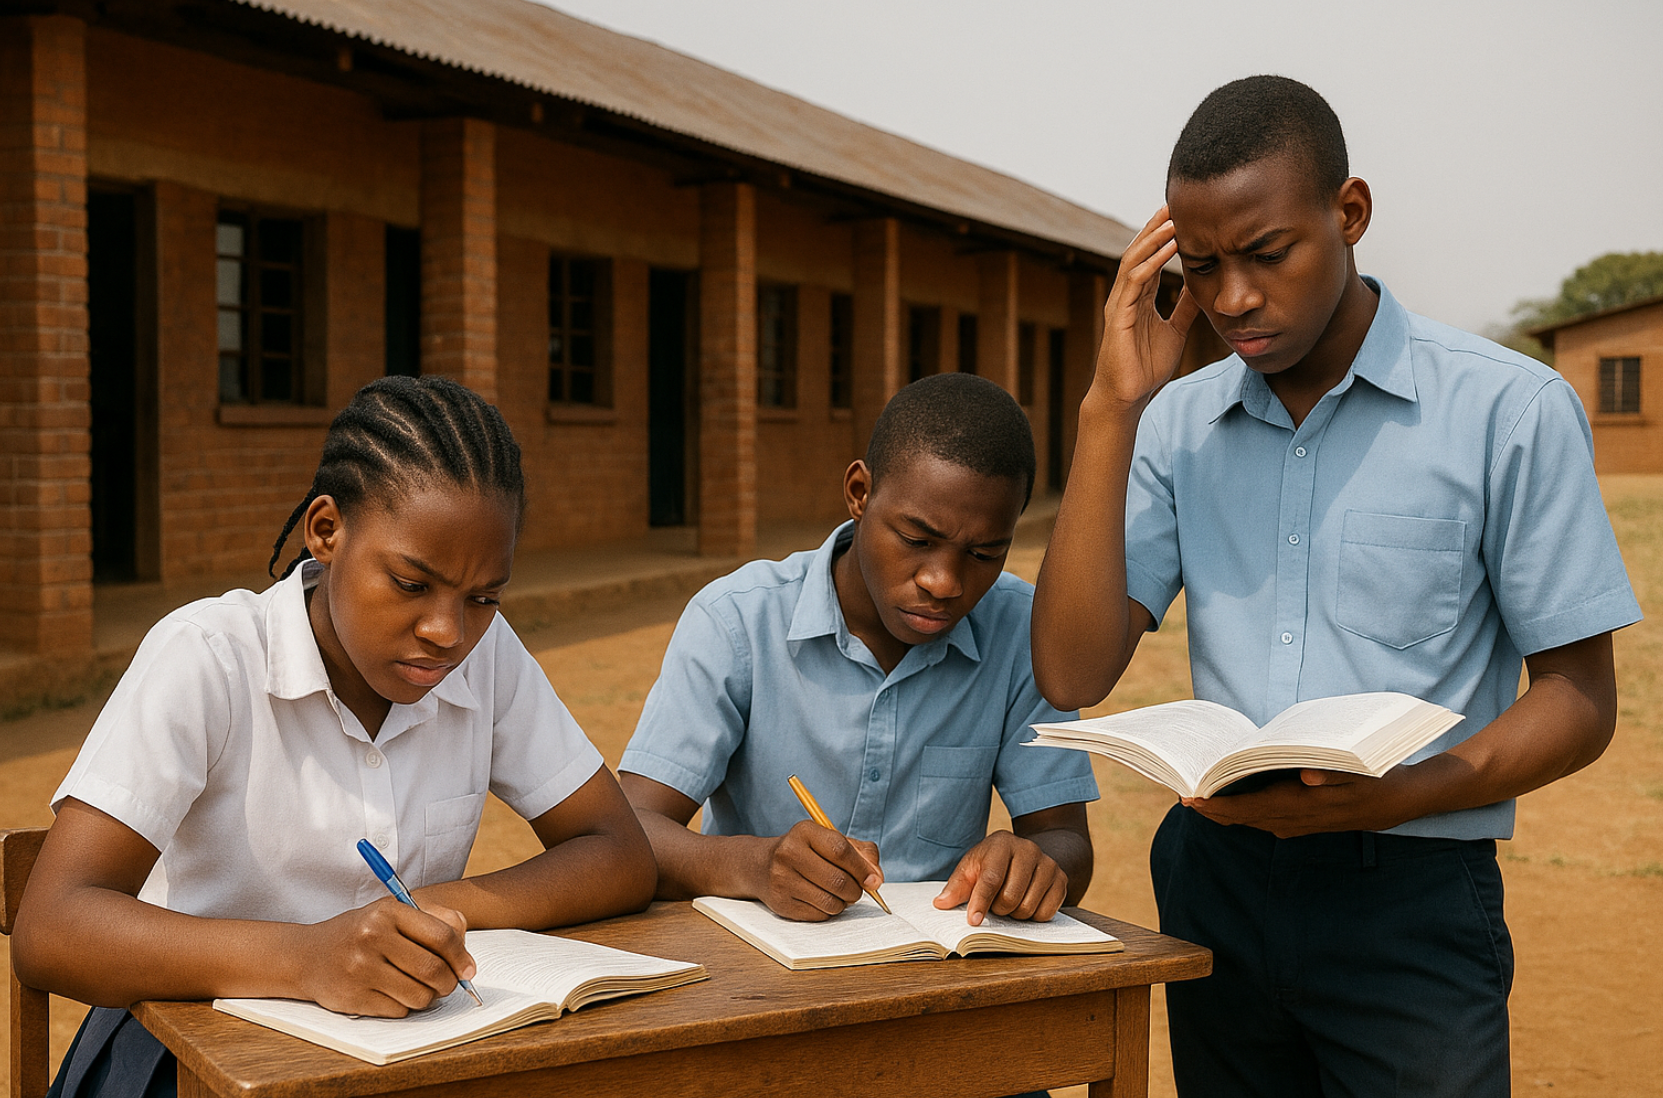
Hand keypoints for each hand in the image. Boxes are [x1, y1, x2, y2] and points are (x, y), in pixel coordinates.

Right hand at [299, 897, 474, 1016]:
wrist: (307, 956)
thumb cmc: (361, 933)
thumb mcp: (393, 914)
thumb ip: (435, 923)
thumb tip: (466, 961)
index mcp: (389, 911)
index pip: (442, 935)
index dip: (462, 956)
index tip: (468, 970)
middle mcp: (373, 937)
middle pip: (434, 970)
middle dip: (449, 982)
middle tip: (447, 984)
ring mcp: (361, 969)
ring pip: (419, 996)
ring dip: (426, 997)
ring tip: (417, 987)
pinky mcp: (353, 997)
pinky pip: (399, 1011)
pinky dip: (403, 1007)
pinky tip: (391, 993)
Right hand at [758, 821, 883, 920]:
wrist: (761, 866)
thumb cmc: (806, 852)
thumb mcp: (831, 840)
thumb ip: (861, 853)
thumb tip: (876, 879)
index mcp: (804, 831)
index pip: (841, 851)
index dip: (863, 868)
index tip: (874, 880)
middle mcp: (788, 853)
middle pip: (838, 880)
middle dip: (856, 890)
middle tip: (856, 889)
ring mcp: (782, 880)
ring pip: (831, 902)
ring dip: (843, 902)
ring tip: (838, 893)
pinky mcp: (781, 904)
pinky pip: (819, 915)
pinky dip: (828, 911)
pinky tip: (820, 899)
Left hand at [934, 831, 1067, 925]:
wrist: (1026, 856)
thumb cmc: (992, 864)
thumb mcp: (971, 869)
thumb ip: (956, 887)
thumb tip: (941, 904)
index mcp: (1001, 843)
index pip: (991, 878)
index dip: (980, 902)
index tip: (973, 921)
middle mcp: (1028, 849)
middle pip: (1010, 897)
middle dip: (998, 909)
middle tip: (995, 902)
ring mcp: (1048, 864)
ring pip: (1028, 908)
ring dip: (1014, 914)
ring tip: (1010, 901)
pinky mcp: (1061, 879)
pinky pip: (1046, 913)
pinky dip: (1033, 916)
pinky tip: (1027, 903)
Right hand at [1089, 205, 1199, 413]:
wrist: (1127, 396)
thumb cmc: (1146, 367)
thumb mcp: (1175, 330)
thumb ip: (1184, 308)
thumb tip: (1201, 287)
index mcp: (1139, 297)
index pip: (1150, 257)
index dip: (1164, 235)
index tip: (1183, 214)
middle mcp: (1126, 295)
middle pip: (1139, 251)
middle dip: (1156, 227)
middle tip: (1175, 202)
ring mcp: (1120, 304)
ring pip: (1134, 260)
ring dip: (1153, 238)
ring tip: (1172, 219)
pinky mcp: (1119, 316)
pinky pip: (1134, 282)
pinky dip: (1151, 262)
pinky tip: (1167, 248)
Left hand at [1183, 769, 1415, 837]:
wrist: (1396, 802)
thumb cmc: (1373, 778)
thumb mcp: (1358, 771)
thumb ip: (1332, 773)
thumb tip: (1308, 777)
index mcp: (1300, 805)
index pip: (1248, 809)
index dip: (1216, 806)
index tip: (1190, 798)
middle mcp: (1294, 820)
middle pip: (1242, 818)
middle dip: (1211, 810)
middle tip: (1183, 795)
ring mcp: (1297, 825)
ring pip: (1251, 822)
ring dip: (1224, 814)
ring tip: (1198, 798)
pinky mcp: (1301, 824)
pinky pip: (1263, 822)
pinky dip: (1242, 814)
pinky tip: (1230, 803)